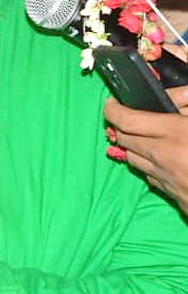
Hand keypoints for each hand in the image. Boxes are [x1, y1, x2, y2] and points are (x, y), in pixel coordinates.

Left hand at [104, 84, 187, 214]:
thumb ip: (187, 103)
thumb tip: (171, 96)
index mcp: (173, 133)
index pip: (124, 119)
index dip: (112, 108)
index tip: (113, 102)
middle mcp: (162, 157)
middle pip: (122, 138)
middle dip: (120, 126)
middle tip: (129, 117)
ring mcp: (167, 180)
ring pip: (131, 160)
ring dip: (132, 146)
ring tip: (143, 137)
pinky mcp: (175, 198)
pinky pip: (150, 178)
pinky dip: (149, 166)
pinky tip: (162, 160)